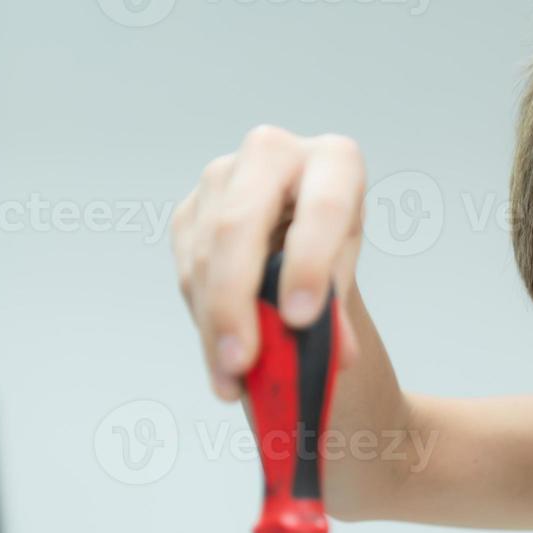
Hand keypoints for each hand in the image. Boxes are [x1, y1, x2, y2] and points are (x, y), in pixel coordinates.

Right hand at [171, 125, 362, 400]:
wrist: (300, 237)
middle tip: (243, 360)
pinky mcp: (190, 211)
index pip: (321, 208)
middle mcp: (272, 153)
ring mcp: (222, 178)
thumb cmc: (329, 248)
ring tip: (234, 378)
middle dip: (235, 300)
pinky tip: (221, 357)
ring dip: (214, 324)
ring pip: (204, 256)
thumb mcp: (346, 273)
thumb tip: (335, 353)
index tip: (301, 319)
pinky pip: (186, 273)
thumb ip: (338, 310)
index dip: (309, 264)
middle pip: (238, 226)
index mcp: (332, 160)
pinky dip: (204, 321)